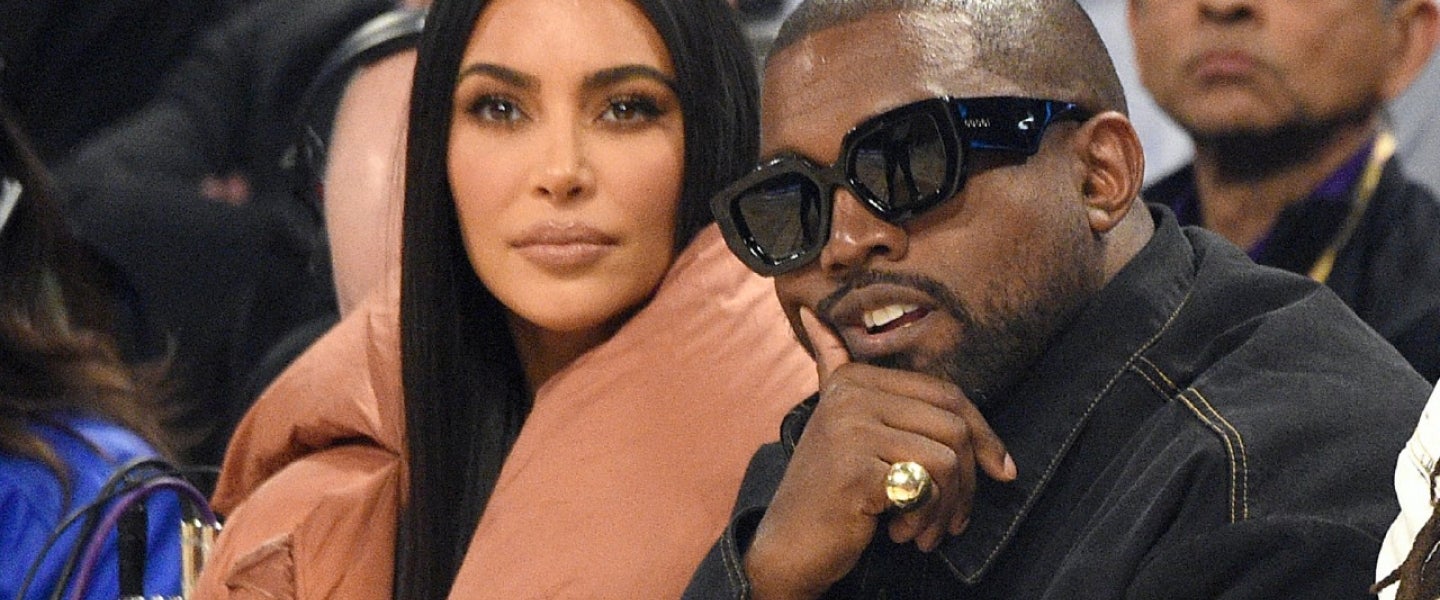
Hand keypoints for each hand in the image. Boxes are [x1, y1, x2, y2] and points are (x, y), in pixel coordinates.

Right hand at [745, 307, 1015, 599]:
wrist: (787, 545)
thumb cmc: (827, 490)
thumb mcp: (835, 423)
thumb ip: (833, 368)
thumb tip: (816, 316)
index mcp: (853, 379)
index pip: (947, 394)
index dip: (984, 435)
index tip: (1001, 472)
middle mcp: (850, 395)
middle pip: (954, 426)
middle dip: (968, 481)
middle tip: (954, 519)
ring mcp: (851, 429)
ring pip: (946, 459)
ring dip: (946, 506)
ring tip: (924, 529)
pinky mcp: (856, 469)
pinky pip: (927, 487)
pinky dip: (924, 518)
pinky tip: (900, 532)